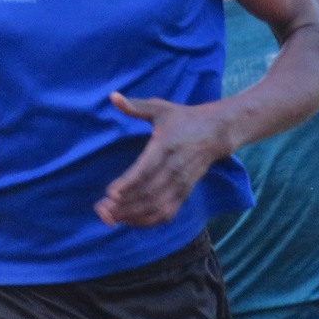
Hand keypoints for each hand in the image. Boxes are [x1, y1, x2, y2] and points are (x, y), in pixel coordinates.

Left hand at [97, 92, 229, 226]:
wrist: (217, 132)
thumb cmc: (184, 118)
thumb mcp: (161, 108)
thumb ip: (135, 106)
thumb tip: (113, 96)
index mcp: (166, 146)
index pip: (146, 170)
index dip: (128, 183)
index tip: (110, 193)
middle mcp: (174, 168)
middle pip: (148, 193)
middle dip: (124, 205)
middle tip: (101, 209)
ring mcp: (181, 183)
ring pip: (156, 207)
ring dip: (133, 216)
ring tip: (111, 217)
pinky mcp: (185, 193)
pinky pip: (166, 213)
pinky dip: (148, 221)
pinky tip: (130, 221)